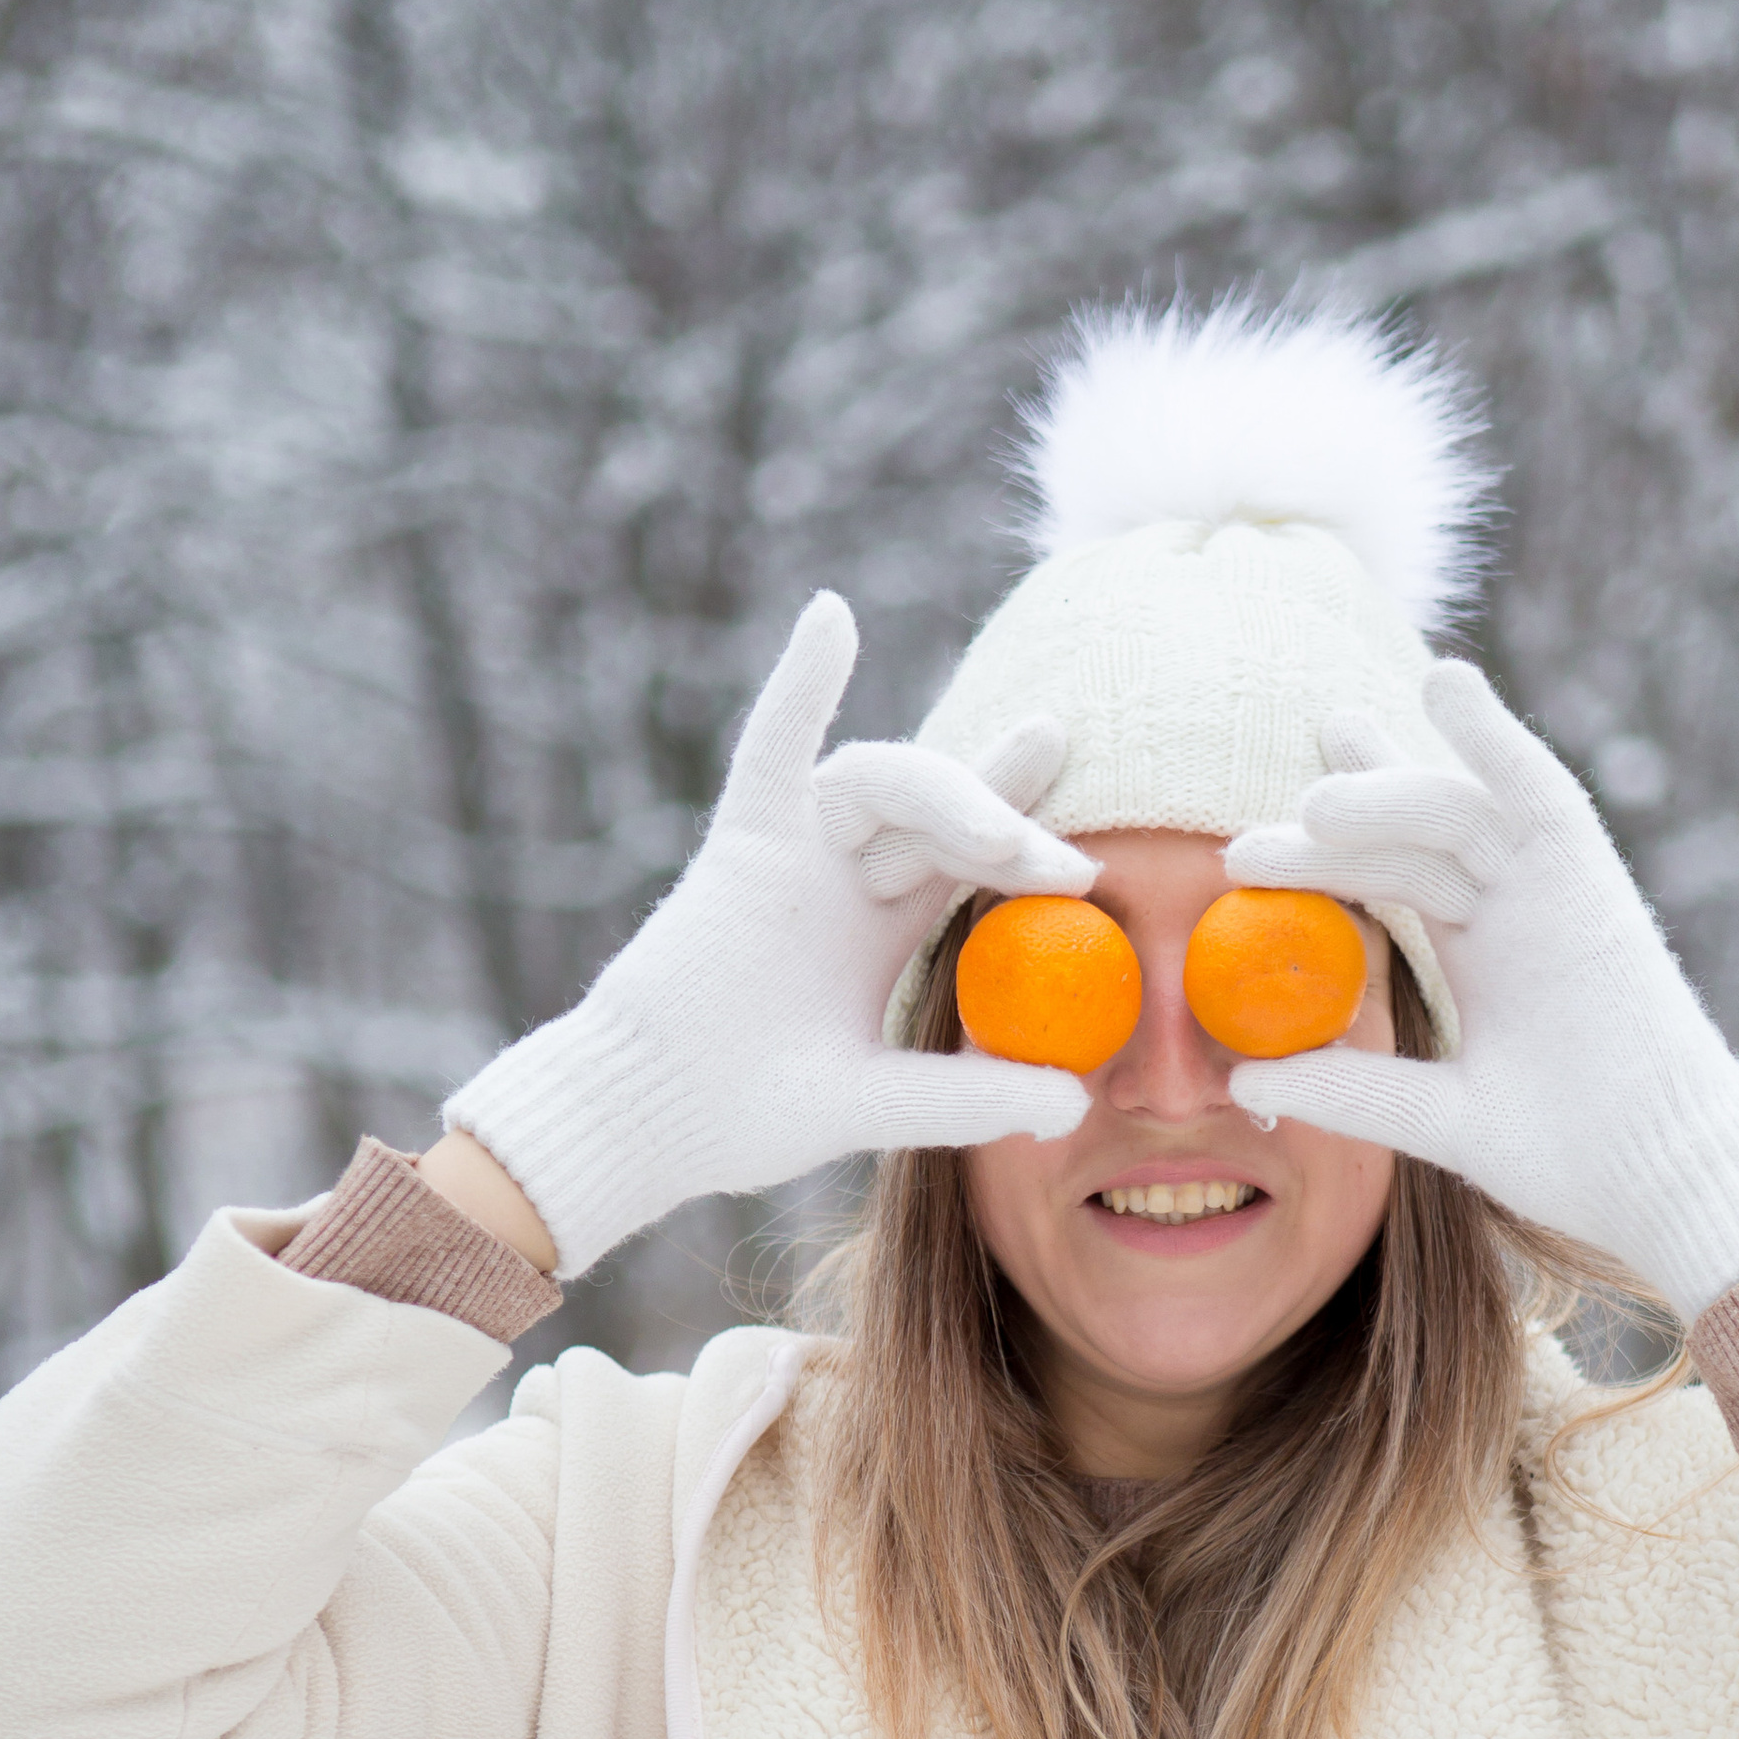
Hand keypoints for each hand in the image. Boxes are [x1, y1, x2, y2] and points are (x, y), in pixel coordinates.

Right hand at [445, 591, 1092, 1276]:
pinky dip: (800, 684)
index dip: (1030, 838)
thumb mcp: (878, 1103)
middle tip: (1072, 864)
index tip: (1090, 864)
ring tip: (1001, 839)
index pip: (973, 861)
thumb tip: (1075, 1105)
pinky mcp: (742, 844)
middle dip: (1008, 820)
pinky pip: (771, 748)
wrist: (648, 1120)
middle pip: (942, 812)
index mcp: (884, 927)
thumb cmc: (746, 1116)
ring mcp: (796, 852)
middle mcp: (846, 876)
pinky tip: (832, 618)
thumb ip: (966, 1097)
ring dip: (947, 793)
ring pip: (882, 783)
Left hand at [1220, 661, 1738, 1318]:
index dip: (1326, 855)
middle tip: (1244, 838)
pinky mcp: (1592, 881)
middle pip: (1410, 839)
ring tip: (1313, 801)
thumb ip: (1355, 1090)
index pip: (1394, 881)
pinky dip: (1496, 736)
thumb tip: (1243, 1082)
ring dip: (1385, 794)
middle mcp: (1515, 910)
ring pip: (1453, 814)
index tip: (1247, 854)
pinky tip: (1446, 683)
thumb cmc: (1575, 1158)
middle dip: (1337, 820)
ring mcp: (1554, 889)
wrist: (1670, 1174)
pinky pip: (1540, 791)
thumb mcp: (1442, 1116)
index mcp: (1486, 958)